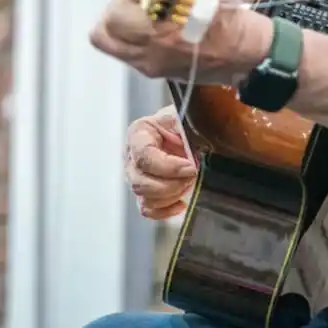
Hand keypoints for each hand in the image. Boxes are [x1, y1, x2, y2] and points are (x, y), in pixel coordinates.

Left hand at [88, 0, 270, 82]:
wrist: (243, 50)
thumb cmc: (222, 10)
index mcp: (154, 26)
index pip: (113, 13)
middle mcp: (146, 50)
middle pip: (101, 33)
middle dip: (116, 13)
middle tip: (141, 5)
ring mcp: (149, 65)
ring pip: (112, 46)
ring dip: (121, 28)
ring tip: (149, 18)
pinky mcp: (156, 73)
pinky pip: (129, 56)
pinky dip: (134, 41)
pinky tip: (160, 30)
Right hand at [125, 104, 196, 219]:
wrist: (190, 130)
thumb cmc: (187, 122)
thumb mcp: (187, 117)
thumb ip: (189, 128)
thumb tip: (196, 150)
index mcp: (140, 133)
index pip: (144, 155)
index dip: (169, 167)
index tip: (192, 168)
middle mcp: (132, 156)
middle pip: (140, 182)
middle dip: (171, 185)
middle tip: (193, 176)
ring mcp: (136, 176)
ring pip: (145, 198)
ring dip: (171, 196)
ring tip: (189, 183)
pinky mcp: (144, 193)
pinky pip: (148, 210)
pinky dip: (166, 211)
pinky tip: (182, 202)